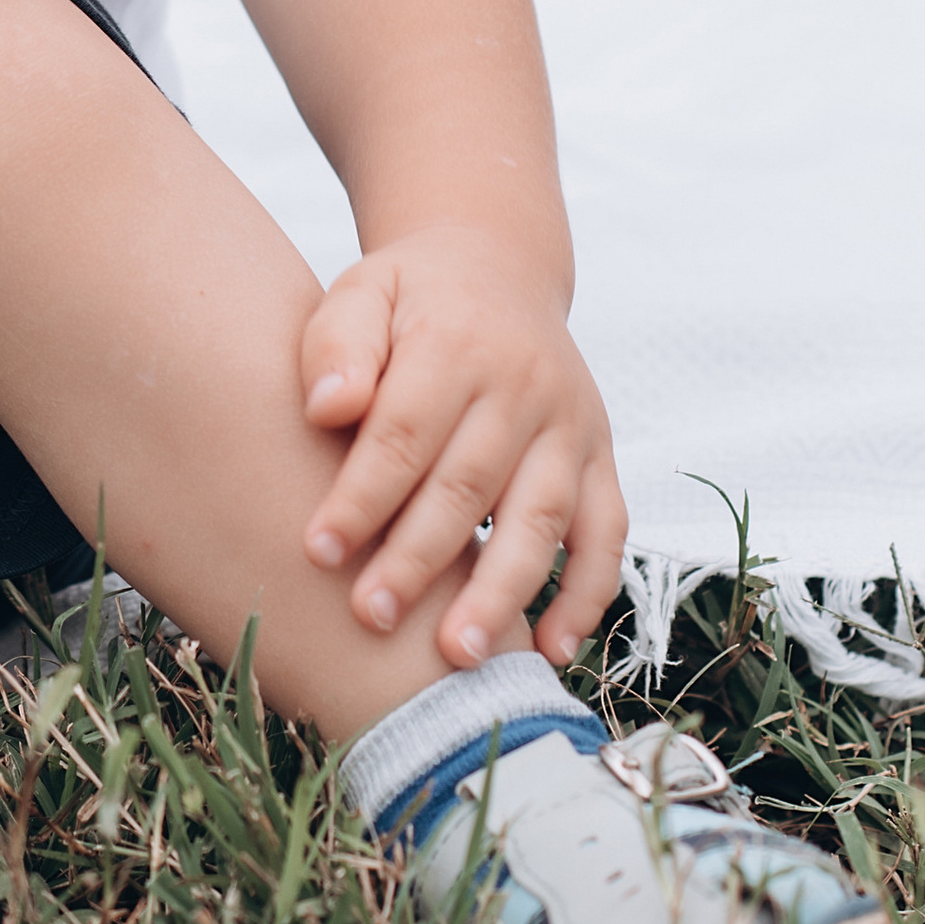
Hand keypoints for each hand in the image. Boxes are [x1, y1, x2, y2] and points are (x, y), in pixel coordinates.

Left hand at [297, 223, 626, 672]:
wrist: (498, 269)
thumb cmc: (410, 299)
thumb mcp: (363, 290)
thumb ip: (338, 343)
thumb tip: (327, 406)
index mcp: (455, 342)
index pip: (404, 432)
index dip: (361, 496)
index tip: (317, 552)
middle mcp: (523, 385)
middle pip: (468, 485)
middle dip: (418, 558)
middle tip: (371, 617)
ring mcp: (569, 424)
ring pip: (540, 519)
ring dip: (500, 591)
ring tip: (456, 654)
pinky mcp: (599, 456)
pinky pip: (607, 532)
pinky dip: (586, 594)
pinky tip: (549, 648)